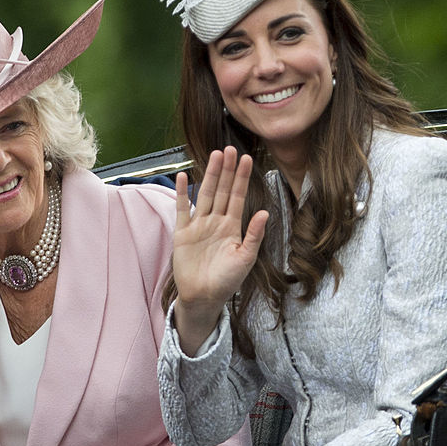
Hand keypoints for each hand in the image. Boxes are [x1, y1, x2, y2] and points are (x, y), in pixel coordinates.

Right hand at [173, 146, 267, 352]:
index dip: (242, 178)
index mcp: (232, 227)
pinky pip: (183, 209)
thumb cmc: (227, 281)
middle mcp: (216, 222)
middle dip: (227, 170)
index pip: (238, 197)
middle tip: (230, 148)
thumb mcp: (245, 259)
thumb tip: (264, 213)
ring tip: (215, 156)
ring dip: (210, 175)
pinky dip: (184, 193)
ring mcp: (199, 225)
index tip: (248, 159)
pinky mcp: (183, 233)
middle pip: (222, 190)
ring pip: (206, 194)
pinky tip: (185, 177)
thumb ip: (254, 236)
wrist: (203, 297)